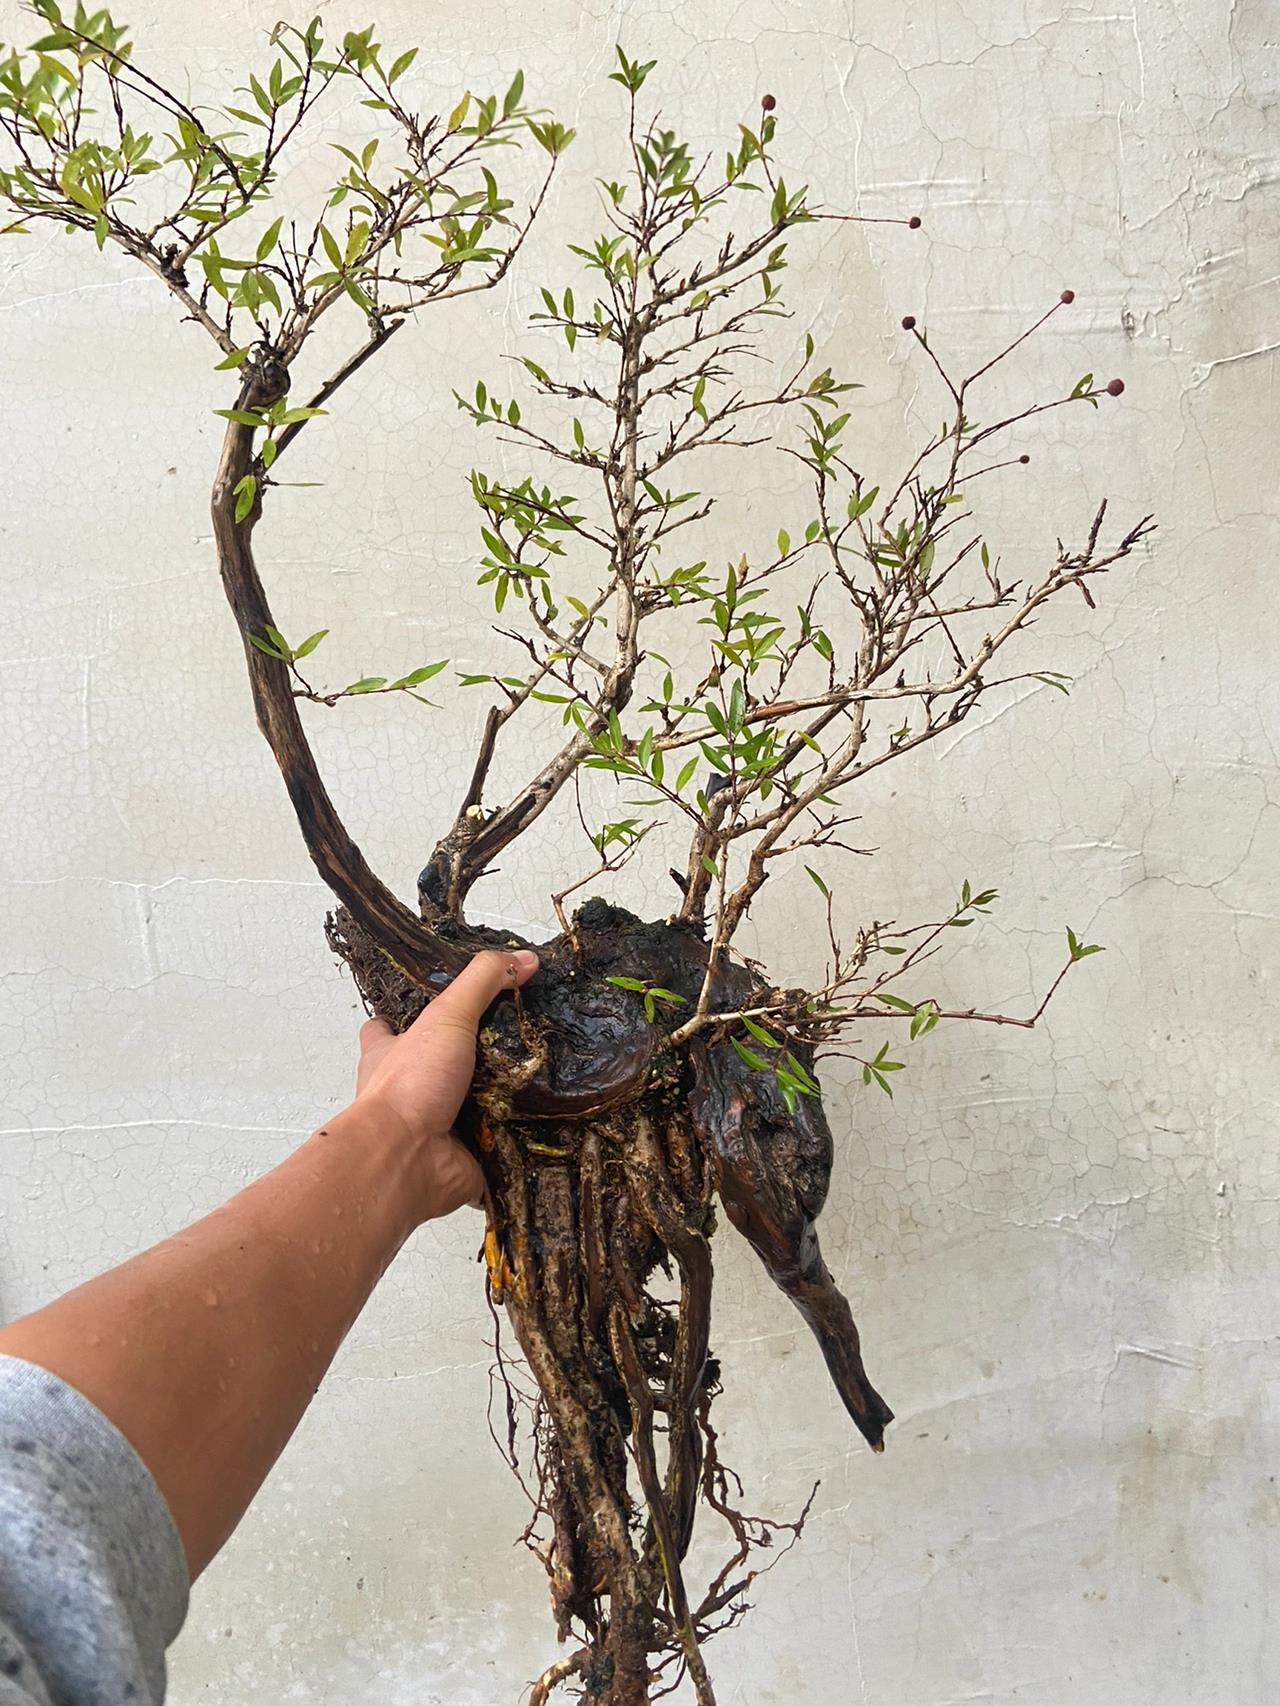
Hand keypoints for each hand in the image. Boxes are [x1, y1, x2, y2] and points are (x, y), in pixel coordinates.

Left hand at [348, 947, 539, 1221]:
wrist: (407, 1160)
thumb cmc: (409, 1086)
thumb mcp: (446, 1015)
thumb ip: (483, 981)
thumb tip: (523, 958)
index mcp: (391, 1055)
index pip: (388, 1029)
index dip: (405, 1016)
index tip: (437, 1004)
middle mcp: (412, 1091)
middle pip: (440, 1066)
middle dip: (472, 1059)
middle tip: (515, 1040)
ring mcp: (438, 1126)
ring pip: (475, 1106)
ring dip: (504, 1098)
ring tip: (544, 1075)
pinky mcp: (468, 1155)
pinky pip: (502, 1144)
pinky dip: (522, 1137)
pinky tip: (551, 1122)